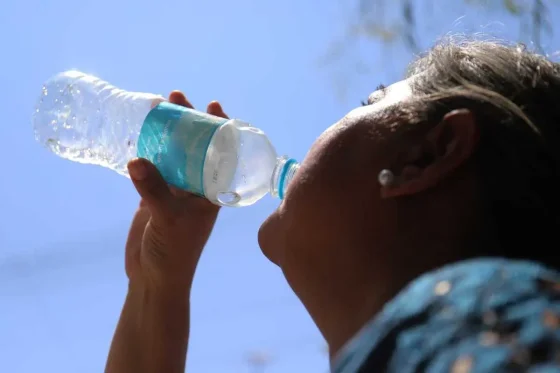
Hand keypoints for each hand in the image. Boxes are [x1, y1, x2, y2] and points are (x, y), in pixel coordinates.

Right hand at [125, 91, 227, 293]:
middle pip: (196, 148)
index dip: (220, 130)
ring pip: (174, 156)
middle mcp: (197, 189)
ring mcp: (175, 192)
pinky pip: (153, 169)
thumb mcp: (169, 221)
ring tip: (159, 106)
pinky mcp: (155, 197)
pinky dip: (147, 152)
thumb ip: (155, 192)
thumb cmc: (174, 253)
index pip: (221, 155)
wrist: (154, 278)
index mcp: (212, 194)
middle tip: (178, 97)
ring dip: (167, 134)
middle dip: (189, 123)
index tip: (215, 105)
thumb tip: (137, 160)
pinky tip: (140, 134)